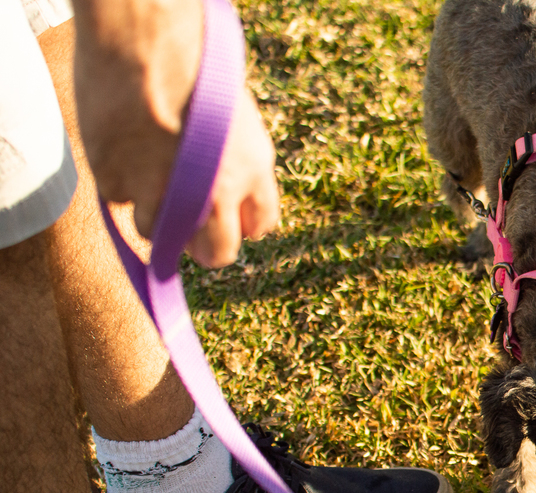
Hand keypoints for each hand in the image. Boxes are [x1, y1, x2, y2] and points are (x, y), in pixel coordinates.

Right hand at [73, 0, 278, 267]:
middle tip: (188, 232)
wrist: (144, 38)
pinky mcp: (117, 183)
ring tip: (146, 164)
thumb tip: (227, 200)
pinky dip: (118, 180)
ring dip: (154, 212)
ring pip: (158, 232)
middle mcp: (214, 193)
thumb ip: (236, 163)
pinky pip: (119, 200)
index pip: (259, 227)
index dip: (240, 224)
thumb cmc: (194, 64)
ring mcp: (163, 193)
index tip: (225, 218)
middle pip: (216, 253)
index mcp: (253, 171)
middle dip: (203, 245)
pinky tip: (121, 141)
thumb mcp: (236, 116)